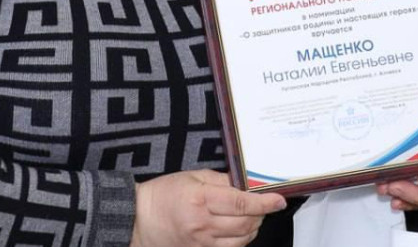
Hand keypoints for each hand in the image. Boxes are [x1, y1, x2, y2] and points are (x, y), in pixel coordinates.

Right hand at [131, 169, 286, 246]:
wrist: (138, 220)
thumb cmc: (163, 195)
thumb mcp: (192, 177)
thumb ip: (221, 180)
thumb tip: (247, 184)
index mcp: (200, 200)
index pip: (242, 204)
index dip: (265, 202)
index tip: (279, 200)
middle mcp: (202, 225)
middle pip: (246, 224)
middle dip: (261, 215)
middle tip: (263, 205)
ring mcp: (201, 244)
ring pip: (241, 241)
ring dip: (252, 228)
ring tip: (250, 216)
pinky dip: (240, 241)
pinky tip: (236, 230)